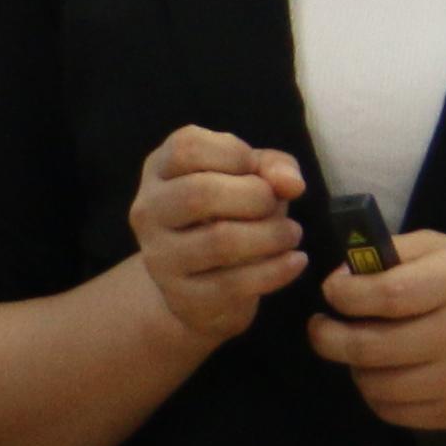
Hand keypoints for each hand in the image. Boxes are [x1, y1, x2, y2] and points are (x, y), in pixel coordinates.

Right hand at [127, 126, 307, 350]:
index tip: (255, 170)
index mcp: (160, 170)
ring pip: (219, 241)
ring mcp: (160, 257)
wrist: (203, 286)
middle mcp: (149, 211)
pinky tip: (296, 260)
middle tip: (275, 205)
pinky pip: (233, 284)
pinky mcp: (183, 297)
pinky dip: (276, 270)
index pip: (186, 148)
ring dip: (271, 235)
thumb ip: (274, 167)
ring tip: (292, 233)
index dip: (233, 153)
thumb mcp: (251, 178)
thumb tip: (291, 184)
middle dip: (255, 196)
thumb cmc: (230, 214)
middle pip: (199, 193)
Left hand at [308, 231, 445, 434]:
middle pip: (370, 346)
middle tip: (322, 328)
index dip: (343, 295)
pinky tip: (383, 373)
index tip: (332, 291)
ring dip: (353, 368)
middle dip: (329, 337)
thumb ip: (393, 254)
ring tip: (359, 350)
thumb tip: (341, 277)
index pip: (384, 294)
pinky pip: (393, 412)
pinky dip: (376, 394)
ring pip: (375, 385)